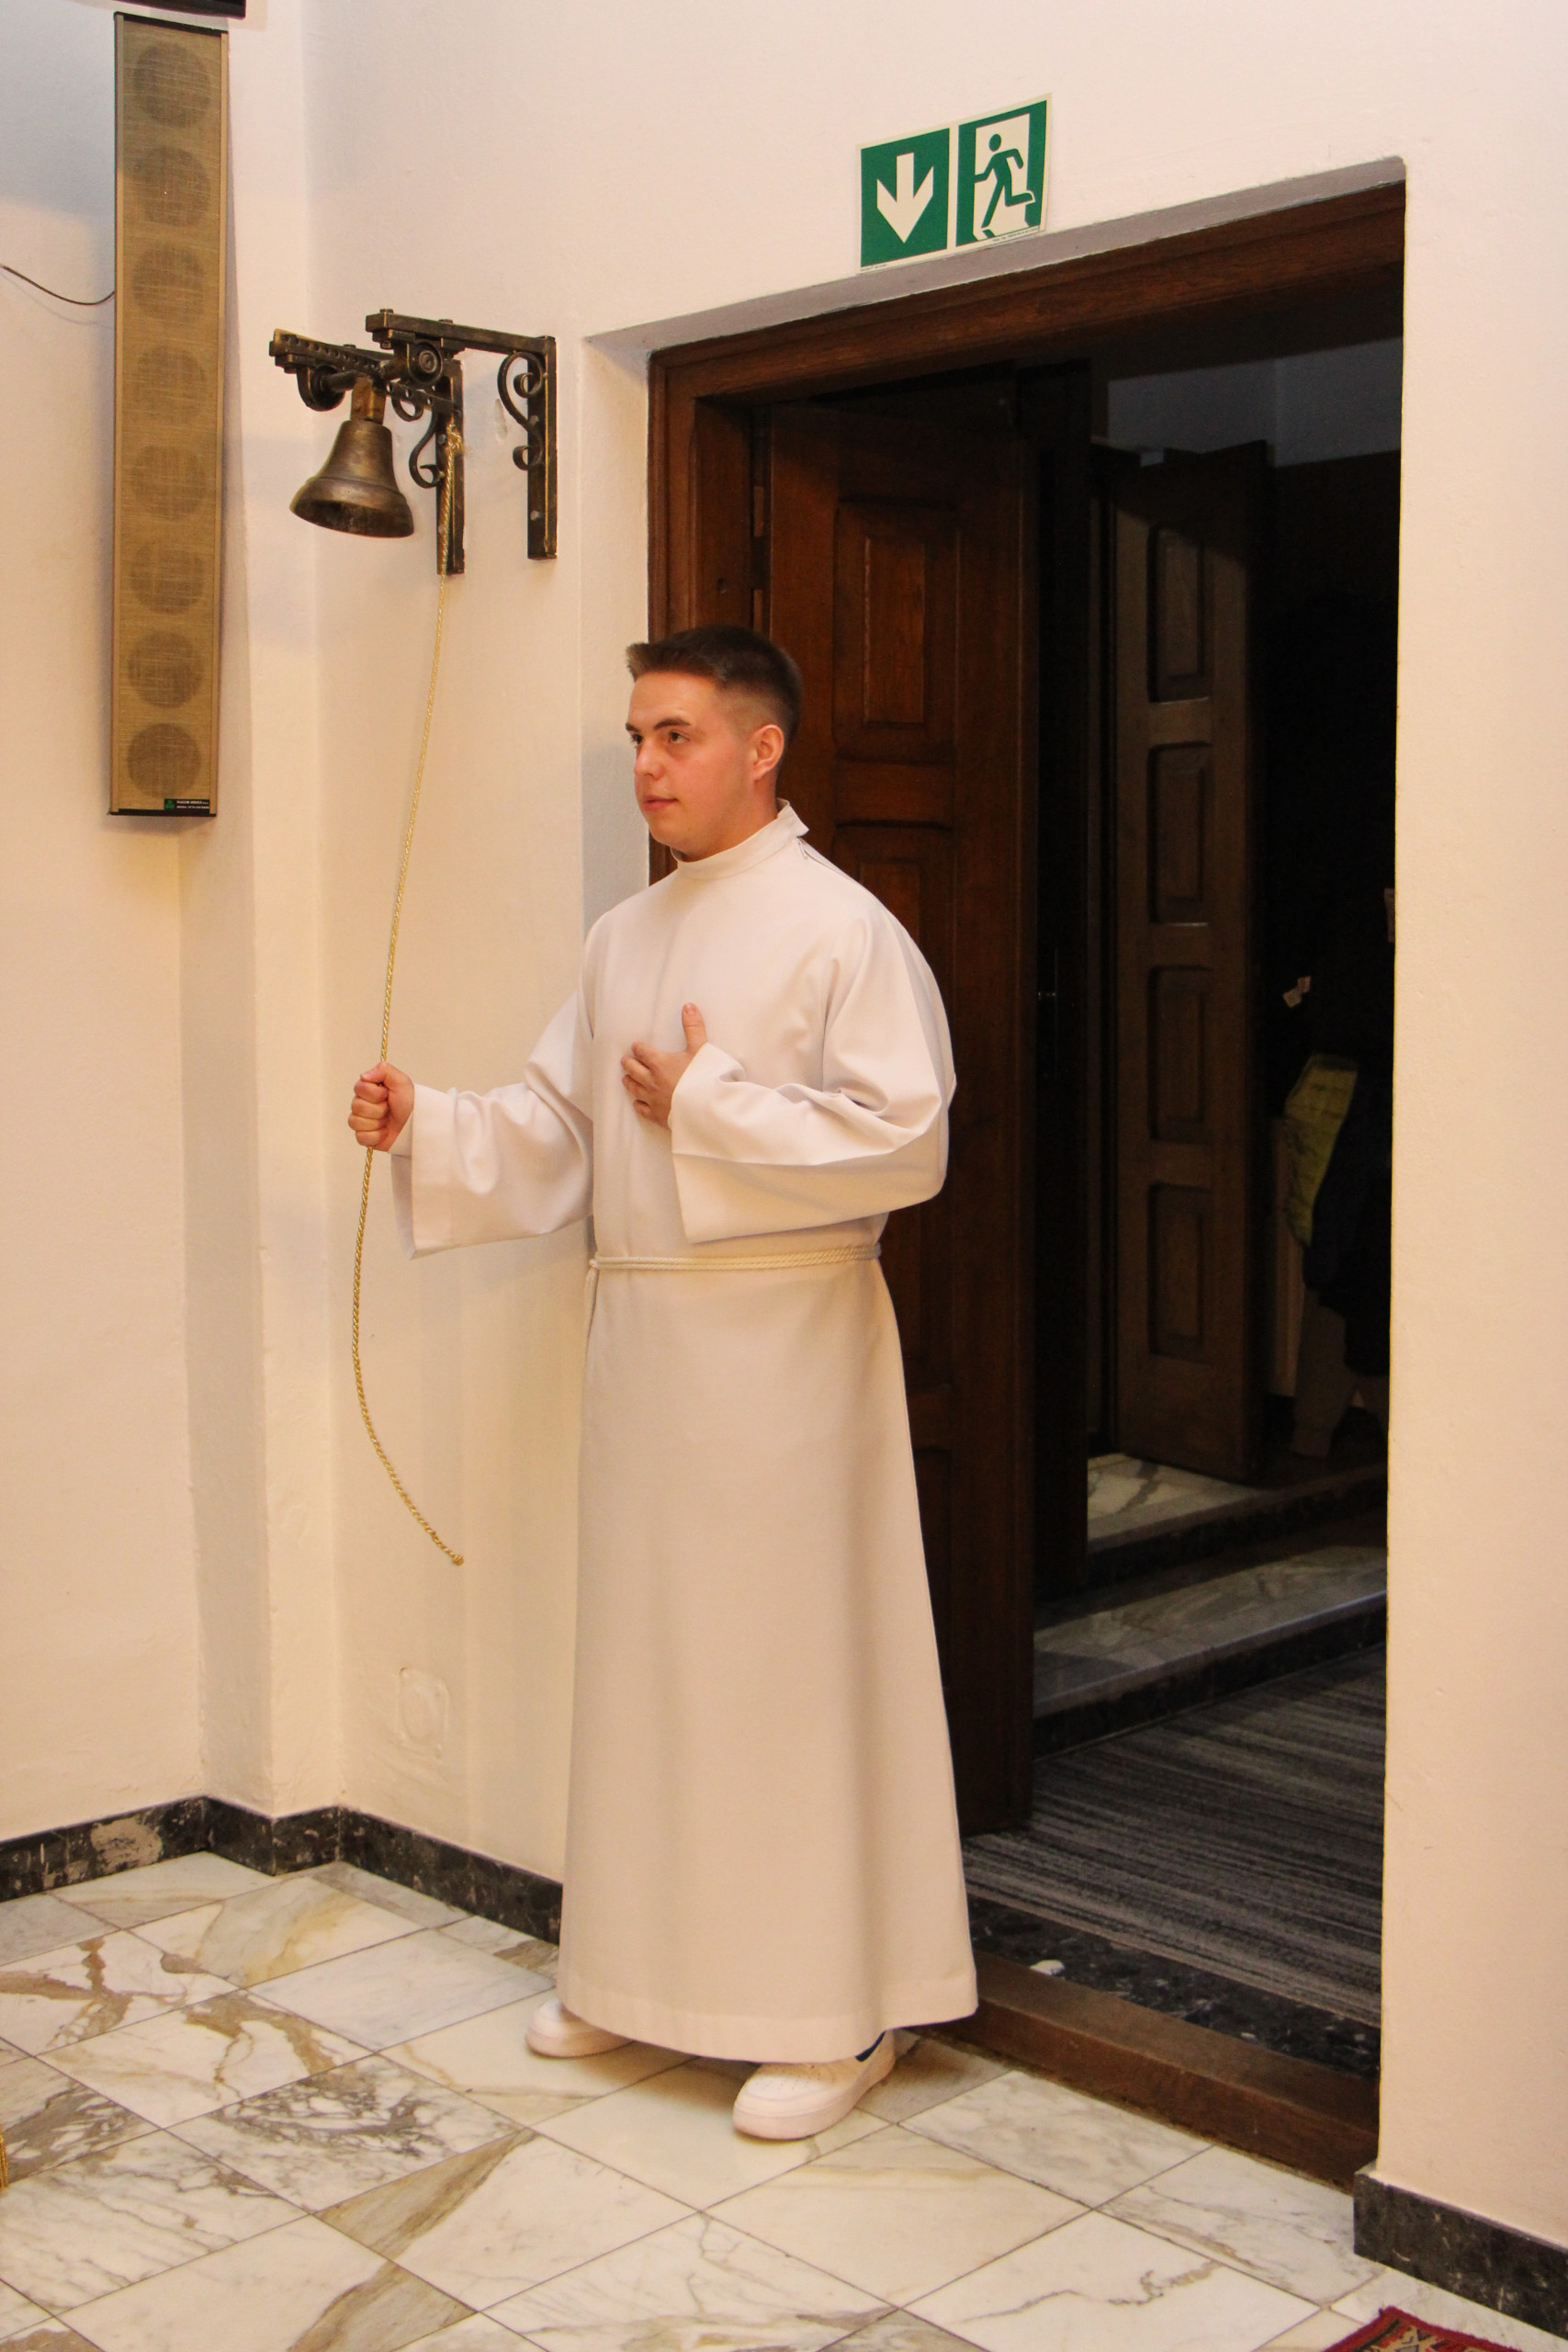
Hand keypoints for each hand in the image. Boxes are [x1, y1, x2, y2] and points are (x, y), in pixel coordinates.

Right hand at [349, 1060, 413, 1150]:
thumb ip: (383, 1070)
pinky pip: (361, 1137)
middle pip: (356, 1106)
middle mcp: (362, 1104)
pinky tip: (385, 1132)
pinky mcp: (364, 1136)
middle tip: (389, 1109)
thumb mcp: (401, 1081)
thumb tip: (363, 1075)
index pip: (359, 1088)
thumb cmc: (410, 1103)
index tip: (387, 1094)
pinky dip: (376, 1136)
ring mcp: (362, 1121)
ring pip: (355, 1122)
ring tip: (388, 1121)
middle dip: (378, 1109)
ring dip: (377, 1123)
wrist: (417, 1125)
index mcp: (368, 1089)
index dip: (375, 1093)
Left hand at [622, 1004, 707, 1127]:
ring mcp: (653, 1099)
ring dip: (629, 1081)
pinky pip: (642, 1109)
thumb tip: (688, 1006)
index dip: (638, 1048)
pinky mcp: (658, 1115)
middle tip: (625, 1060)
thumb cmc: (704, 1077)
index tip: (636, 1046)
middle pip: (634, 1070)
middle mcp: (652, 1081)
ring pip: (634, 1088)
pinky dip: (638, 1104)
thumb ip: (693, 1027)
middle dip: (629, 1063)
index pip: (642, 1052)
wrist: (707, 1108)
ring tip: (626, 1078)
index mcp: (660, 1063)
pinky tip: (637, 1103)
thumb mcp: (701, 1049)